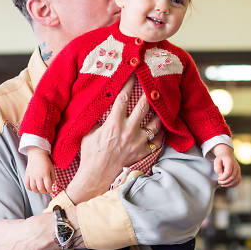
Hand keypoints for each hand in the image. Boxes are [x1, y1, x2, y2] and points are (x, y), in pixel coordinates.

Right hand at [24, 148, 54, 193]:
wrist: (37, 154)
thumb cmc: (46, 161)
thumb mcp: (52, 168)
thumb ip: (53, 177)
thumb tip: (51, 185)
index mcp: (46, 174)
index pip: (48, 186)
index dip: (50, 190)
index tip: (51, 190)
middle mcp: (38, 176)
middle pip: (41, 189)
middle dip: (44, 192)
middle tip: (46, 191)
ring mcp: (32, 176)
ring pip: (33, 188)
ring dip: (37, 191)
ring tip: (40, 190)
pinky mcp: (27, 175)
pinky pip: (27, 184)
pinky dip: (29, 188)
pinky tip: (33, 188)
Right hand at [65, 77, 164, 202]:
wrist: (97, 175)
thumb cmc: (90, 152)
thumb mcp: (89, 132)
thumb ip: (97, 118)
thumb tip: (100, 104)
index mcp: (113, 124)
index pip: (123, 99)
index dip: (128, 84)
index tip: (133, 74)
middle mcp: (128, 131)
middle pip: (144, 107)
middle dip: (148, 93)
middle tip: (152, 84)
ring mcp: (138, 142)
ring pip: (155, 123)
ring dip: (158, 113)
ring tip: (160, 104)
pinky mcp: (143, 152)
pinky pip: (157, 139)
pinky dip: (161, 132)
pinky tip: (161, 125)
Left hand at [213, 146, 241, 187]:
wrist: (227, 155)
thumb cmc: (221, 159)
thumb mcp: (216, 161)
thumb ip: (217, 168)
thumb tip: (220, 175)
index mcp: (230, 162)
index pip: (228, 172)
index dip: (223, 178)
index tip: (218, 179)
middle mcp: (236, 166)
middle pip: (232, 177)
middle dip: (225, 182)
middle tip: (219, 182)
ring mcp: (238, 170)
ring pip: (236, 180)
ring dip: (229, 184)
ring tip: (222, 184)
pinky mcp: (239, 174)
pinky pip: (238, 181)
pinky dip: (232, 185)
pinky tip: (227, 184)